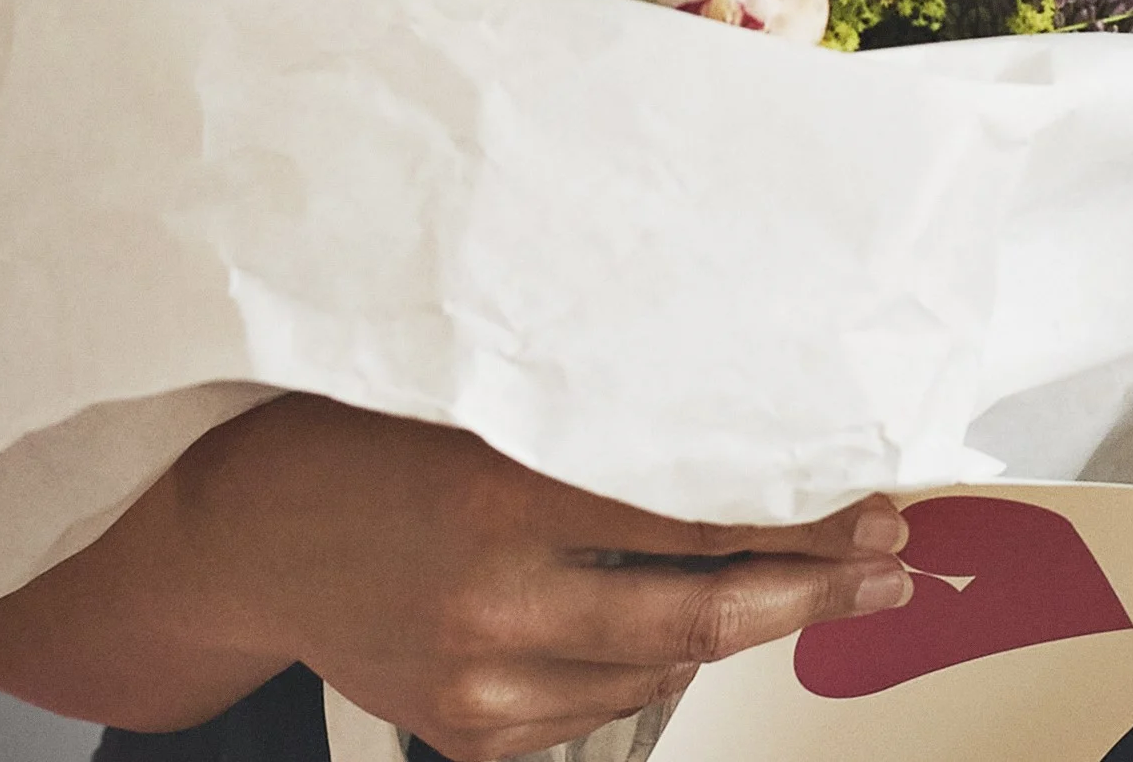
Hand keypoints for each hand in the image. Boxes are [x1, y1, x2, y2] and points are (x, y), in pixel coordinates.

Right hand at [175, 396, 911, 761]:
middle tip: (887, 569)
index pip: (694, 525)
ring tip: (798, 582)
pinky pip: (599, 706)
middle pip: (699, 616)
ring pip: (657, 668)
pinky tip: (664, 618)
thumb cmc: (360, 440)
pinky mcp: (469, 736)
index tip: (872, 510)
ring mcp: (480, 688)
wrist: (245, 538)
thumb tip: (735, 439)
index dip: (800, 522)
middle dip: (811, 592)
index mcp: (498, 503)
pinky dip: (644, 661)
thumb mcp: (479, 403)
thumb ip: (593, 430)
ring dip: (735, 625)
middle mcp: (494, 608)